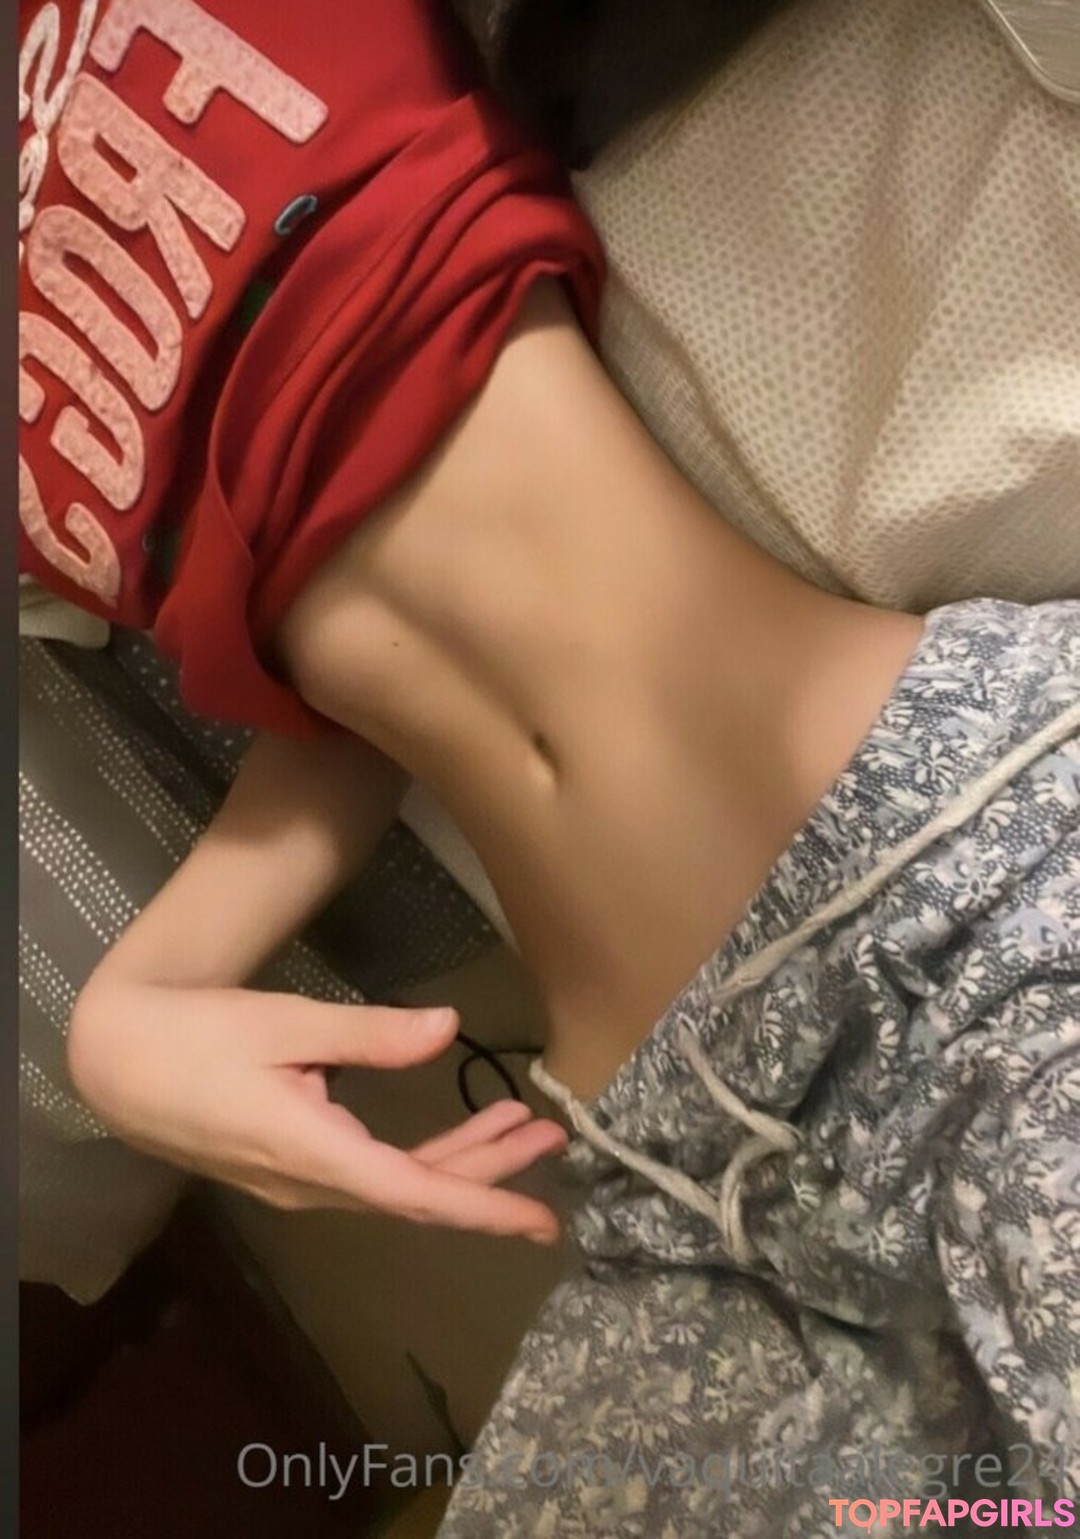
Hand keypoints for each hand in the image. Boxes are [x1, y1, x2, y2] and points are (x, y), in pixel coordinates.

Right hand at [67, 980, 566, 1241]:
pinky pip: (373, 1174)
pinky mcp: (293, 1166)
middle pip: (419, 1192)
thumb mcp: (285, 1023)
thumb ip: (370, 1035)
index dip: (485, 1206)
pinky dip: (423, 1155)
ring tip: (521, 1125)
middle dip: (491, 1170)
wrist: (117, 1061)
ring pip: (399, 1183)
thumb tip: (449, 1029)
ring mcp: (301, 1182)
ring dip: (462, 1157)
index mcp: (314, 1153)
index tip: (542, 1222)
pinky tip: (452, 1127)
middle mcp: (313, 1184)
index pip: (416, 1195)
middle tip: (551, 1137)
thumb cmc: (196, 1035)